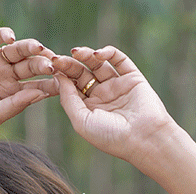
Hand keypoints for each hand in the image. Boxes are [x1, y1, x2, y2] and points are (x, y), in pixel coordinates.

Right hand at [0, 28, 57, 132]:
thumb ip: (14, 105)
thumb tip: (39, 95)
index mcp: (12, 94)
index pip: (37, 87)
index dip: (50, 85)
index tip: (62, 85)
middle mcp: (7, 75)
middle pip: (31, 66)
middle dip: (44, 64)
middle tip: (53, 64)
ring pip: (18, 50)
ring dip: (29, 47)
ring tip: (38, 48)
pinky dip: (3, 34)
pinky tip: (10, 38)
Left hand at [51, 46, 174, 167]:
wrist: (143, 138)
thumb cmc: (110, 136)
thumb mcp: (81, 121)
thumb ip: (68, 100)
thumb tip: (58, 77)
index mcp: (88, 109)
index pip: (71, 87)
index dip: (61, 76)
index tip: (52, 68)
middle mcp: (102, 96)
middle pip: (82, 73)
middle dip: (70, 65)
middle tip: (59, 58)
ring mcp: (117, 85)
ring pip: (98, 64)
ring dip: (87, 55)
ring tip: (77, 53)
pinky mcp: (132, 77)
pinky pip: (119, 59)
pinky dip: (108, 52)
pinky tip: (97, 54)